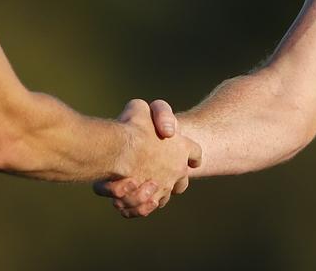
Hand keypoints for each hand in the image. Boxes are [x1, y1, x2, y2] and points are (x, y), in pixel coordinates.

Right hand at [95, 99, 191, 217]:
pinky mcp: (147, 201)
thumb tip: (163, 128)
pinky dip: (139, 205)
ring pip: (163, 197)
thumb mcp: (141, 107)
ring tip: (141, 187)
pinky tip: (129, 198)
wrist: (120, 150)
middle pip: (182, 182)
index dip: (192, 156)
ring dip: (154, 193)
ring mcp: (164, 187)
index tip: (192, 160)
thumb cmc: (131, 126)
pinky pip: (146, 208)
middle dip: (175, 180)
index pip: (195, 153)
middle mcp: (177, 170)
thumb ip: (152, 115)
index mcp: (181, 147)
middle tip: (163, 176)